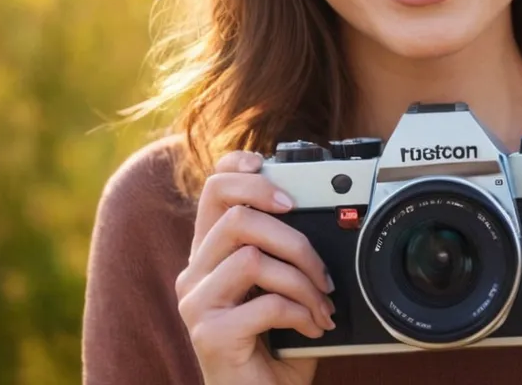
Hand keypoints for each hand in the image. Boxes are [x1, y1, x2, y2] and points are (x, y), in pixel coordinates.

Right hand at [174, 151, 335, 384]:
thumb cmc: (273, 351)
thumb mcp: (281, 292)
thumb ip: (286, 256)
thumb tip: (326, 224)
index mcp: (210, 256)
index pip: (212, 190)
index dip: (240, 170)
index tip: (273, 172)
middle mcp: (195, 274)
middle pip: (234, 217)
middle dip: (291, 235)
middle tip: (319, 263)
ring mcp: (197, 304)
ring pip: (250, 256)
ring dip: (301, 278)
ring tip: (321, 302)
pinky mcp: (209, 334)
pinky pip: (264, 302)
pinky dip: (300, 312)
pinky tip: (312, 328)